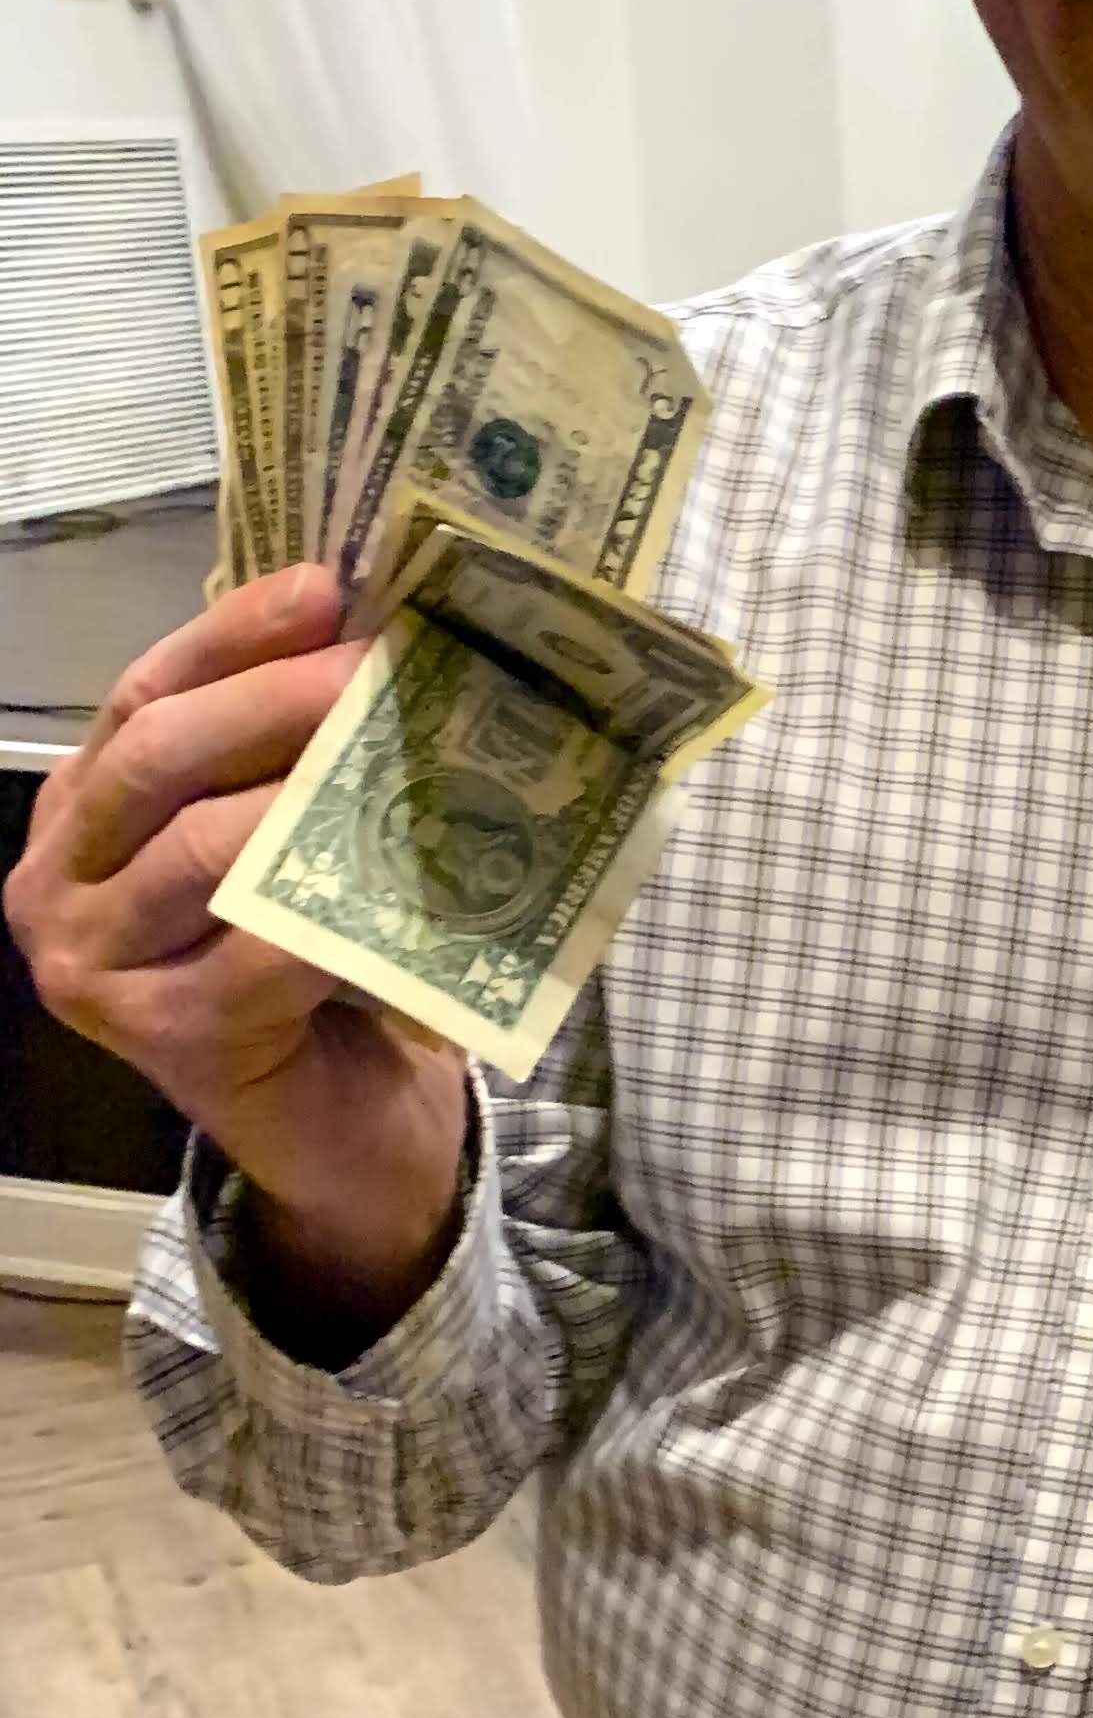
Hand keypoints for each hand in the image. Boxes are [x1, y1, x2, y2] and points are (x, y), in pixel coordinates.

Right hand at [4, 564, 470, 1327]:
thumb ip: (295, 753)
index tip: (325, 587)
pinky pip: (261, 949)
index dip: (230, 635)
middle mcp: (56, 887)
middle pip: (160, 758)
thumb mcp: (294, 844)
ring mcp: (95, 969)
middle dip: (277, 698)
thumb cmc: (318, 971)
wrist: (341, 1131)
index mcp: (79, 817)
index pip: (142, 697)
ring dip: (316, 791)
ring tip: (408, 747)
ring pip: (206, 848)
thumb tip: (374, 625)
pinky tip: (410, 868)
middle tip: (381, 663)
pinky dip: (340, 906)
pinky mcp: (167, 1040)